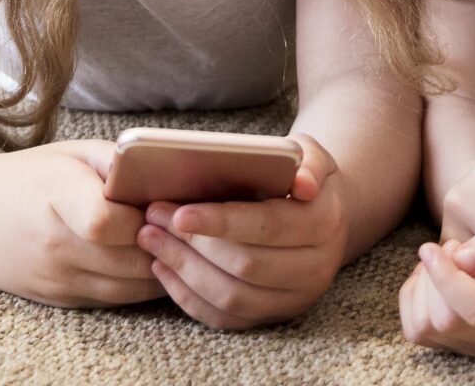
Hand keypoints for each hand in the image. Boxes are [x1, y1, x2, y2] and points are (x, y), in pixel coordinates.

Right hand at [0, 140, 161, 309]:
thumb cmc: (26, 176)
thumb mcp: (71, 152)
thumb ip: (119, 161)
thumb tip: (169, 177)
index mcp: (55, 197)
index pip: (110, 222)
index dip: (145, 216)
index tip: (160, 204)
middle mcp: (54, 245)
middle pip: (132, 259)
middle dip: (167, 244)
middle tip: (185, 226)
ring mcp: (56, 278)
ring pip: (131, 287)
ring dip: (161, 268)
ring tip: (172, 244)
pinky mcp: (59, 299)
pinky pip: (115, 299)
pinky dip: (139, 284)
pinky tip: (148, 262)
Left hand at [137, 132, 349, 329]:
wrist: (319, 218)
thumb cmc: (300, 178)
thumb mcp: (310, 155)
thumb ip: (306, 160)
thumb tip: (302, 183)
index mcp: (324, 224)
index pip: (269, 226)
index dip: (222, 222)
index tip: (180, 214)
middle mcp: (314, 270)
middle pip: (246, 265)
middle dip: (193, 243)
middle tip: (153, 215)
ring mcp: (292, 300)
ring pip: (231, 296)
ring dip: (183, 268)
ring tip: (150, 237)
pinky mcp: (269, 317)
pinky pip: (223, 318)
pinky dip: (187, 296)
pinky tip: (162, 267)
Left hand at [399, 220, 474, 358]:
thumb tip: (460, 259)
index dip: (445, 278)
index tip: (430, 247)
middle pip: (444, 321)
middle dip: (433, 278)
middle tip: (453, 247)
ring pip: (424, 329)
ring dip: (421, 289)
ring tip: (447, 261)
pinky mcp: (463, 347)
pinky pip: (417, 330)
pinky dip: (414, 301)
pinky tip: (435, 278)